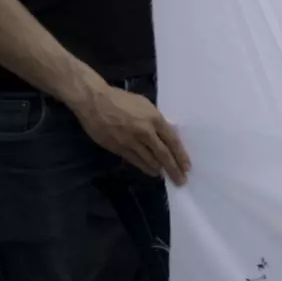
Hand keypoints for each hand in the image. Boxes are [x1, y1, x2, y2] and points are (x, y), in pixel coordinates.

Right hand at [71, 84, 189, 184]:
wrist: (94, 102)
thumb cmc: (121, 100)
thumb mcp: (145, 105)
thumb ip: (157, 120)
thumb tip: (167, 133)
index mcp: (154, 119)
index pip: (172, 141)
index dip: (181, 155)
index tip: (187, 167)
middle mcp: (145, 132)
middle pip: (163, 154)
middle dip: (173, 168)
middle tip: (181, 180)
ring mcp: (131, 141)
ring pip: (149, 160)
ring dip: (159, 170)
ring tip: (167, 177)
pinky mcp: (118, 148)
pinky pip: (134, 160)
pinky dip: (144, 167)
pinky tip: (151, 172)